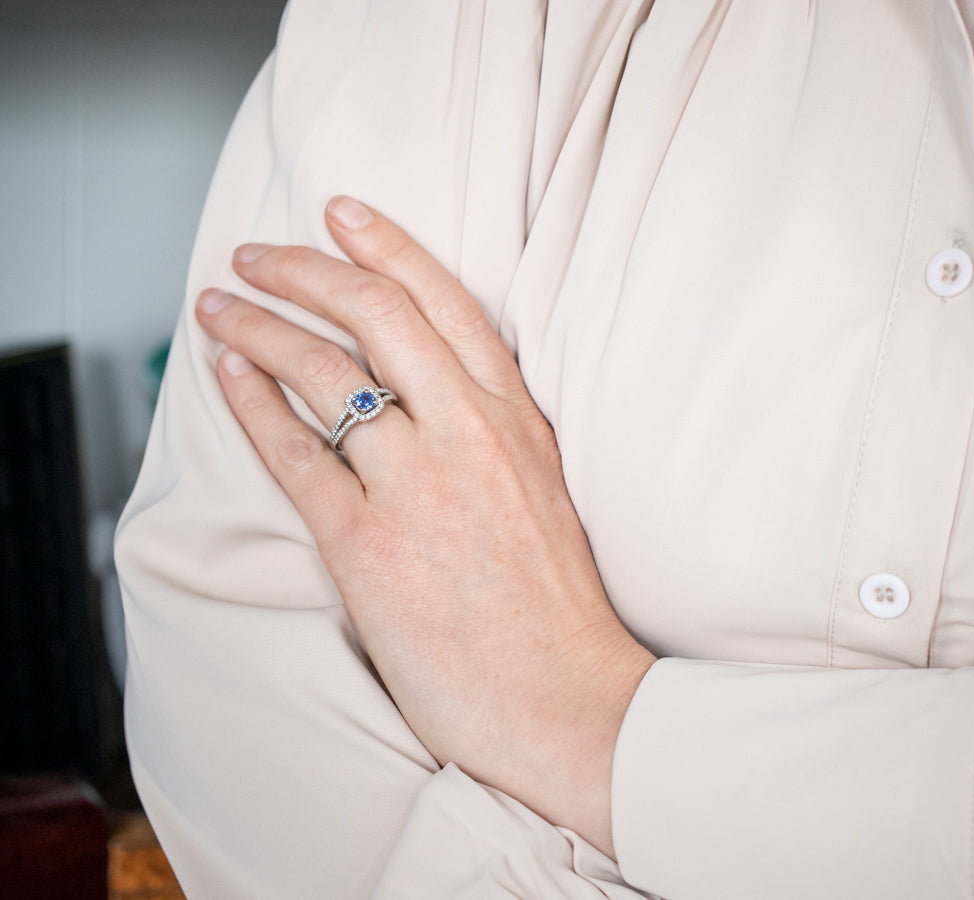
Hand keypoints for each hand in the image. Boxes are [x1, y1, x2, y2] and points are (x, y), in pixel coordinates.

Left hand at [194, 196, 654, 857]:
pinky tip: (229, 373)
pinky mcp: (367, 545)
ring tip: (220, 306)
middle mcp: (469, 436)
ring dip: (261, 325)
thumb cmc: (558, 609)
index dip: (386, 246)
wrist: (568, 699)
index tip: (343, 213)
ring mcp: (417, 486)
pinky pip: (295, 452)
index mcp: (518, 420)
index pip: (446, 303)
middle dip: (305, 269)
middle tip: (258, 252)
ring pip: (325, 372)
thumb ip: (497, 431)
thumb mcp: (548, 490)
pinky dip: (254, 402)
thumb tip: (437, 392)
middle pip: (375, 315)